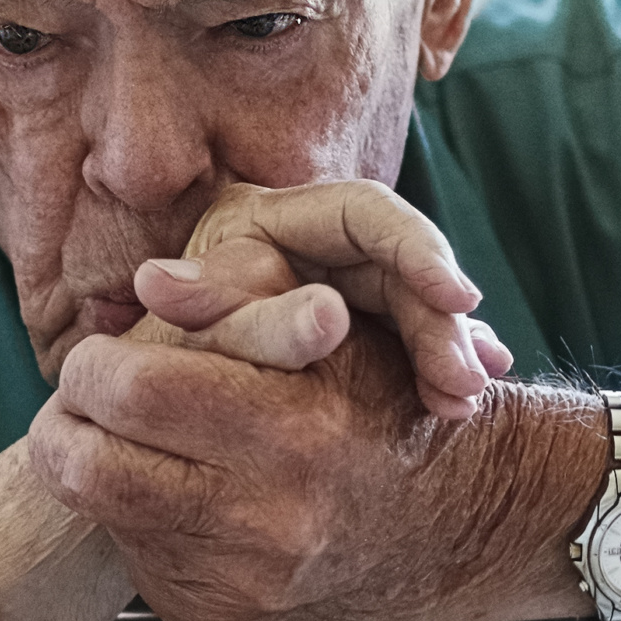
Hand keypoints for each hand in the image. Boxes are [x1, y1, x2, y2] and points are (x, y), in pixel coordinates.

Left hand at [32, 312, 557, 620]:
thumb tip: (148, 282)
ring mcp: (238, 586)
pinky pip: (140, 563)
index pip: (129, 391)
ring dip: (106, 471)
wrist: (460, 528)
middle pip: (86, 468)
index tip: (103, 357)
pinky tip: (192, 498)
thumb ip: (238, 294)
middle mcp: (263, 522)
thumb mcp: (336, 332)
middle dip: (68, 424)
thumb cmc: (392, 412)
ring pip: (103, 517)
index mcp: (290, 433)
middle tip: (89, 400)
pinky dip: (146, 524)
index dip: (95, 365)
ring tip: (151, 441)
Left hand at [130, 179, 512, 419]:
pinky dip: (434, 375)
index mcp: (278, 216)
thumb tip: (155, 281)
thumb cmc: (174, 354)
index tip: (457, 298)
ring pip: (417, 309)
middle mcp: (320, 243)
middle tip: (465, 382)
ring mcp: (346, 287)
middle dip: (440, 322)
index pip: (366, 212)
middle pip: (404, 266)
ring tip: (462, 404)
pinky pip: (411, 348)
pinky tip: (454, 408)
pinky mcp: (363, 335)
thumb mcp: (196, 322)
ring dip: (447, 353)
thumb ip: (204, 303)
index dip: (417, 248)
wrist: (183, 408)